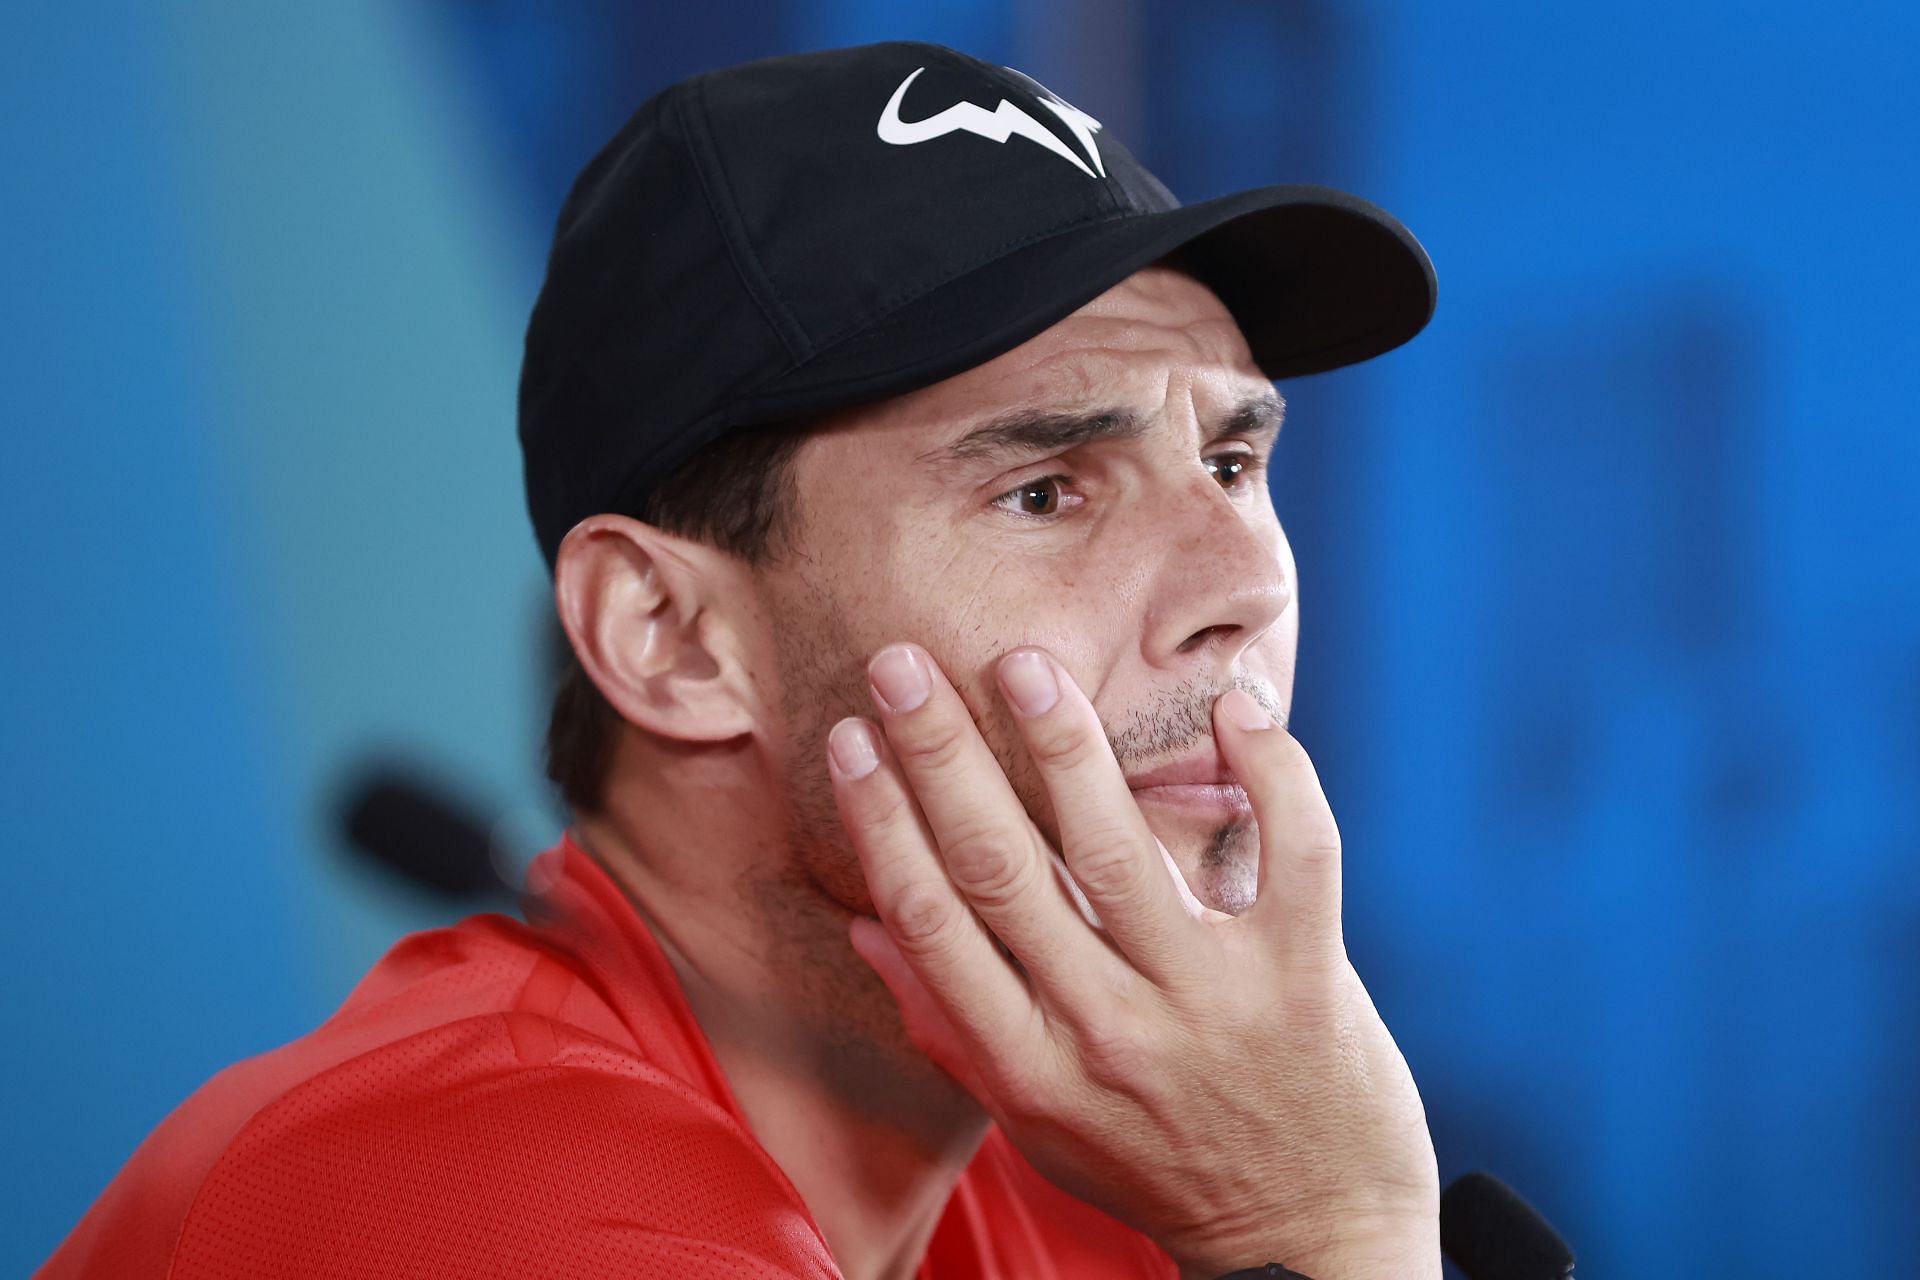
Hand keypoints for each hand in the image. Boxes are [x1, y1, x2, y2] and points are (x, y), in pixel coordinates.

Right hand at [826, 644, 1438, 1279]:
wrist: (1310, 1239)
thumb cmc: (1160, 1168)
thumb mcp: (1037, 1125)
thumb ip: (952, 1030)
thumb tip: (864, 932)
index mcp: (1029, 1065)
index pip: (931, 922)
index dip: (881, 822)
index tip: (852, 740)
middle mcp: (1106, 1030)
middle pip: (1001, 870)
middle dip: (942, 755)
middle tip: (903, 667)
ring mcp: (1207, 1000)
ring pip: (1117, 847)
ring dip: (1062, 743)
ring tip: (1022, 665)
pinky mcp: (1303, 976)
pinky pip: (1295, 853)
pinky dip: (1272, 771)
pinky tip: (1235, 707)